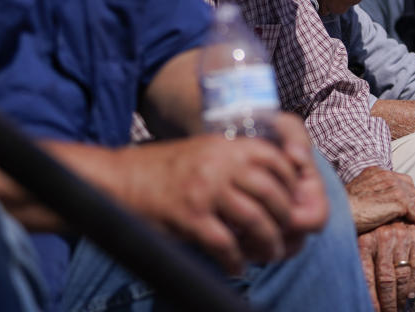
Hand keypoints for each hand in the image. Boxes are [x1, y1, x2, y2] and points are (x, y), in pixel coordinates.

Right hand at [119, 114, 325, 273]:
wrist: (123, 178)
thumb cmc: (165, 167)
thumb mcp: (206, 149)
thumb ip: (235, 159)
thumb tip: (271, 181)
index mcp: (227, 146)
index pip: (275, 159)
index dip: (291, 182)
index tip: (292, 200)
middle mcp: (219, 165)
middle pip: (271, 192)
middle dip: (285, 217)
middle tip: (286, 233)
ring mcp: (205, 191)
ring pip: (254, 219)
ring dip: (268, 242)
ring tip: (270, 253)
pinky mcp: (189, 217)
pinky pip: (224, 244)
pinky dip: (236, 260)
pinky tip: (237, 267)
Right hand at [346, 167, 414, 238]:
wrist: (339, 212)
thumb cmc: (344, 209)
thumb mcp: (357, 194)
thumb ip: (371, 194)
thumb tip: (380, 205)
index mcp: (377, 172)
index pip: (402, 182)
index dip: (408, 197)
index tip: (409, 211)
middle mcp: (388, 176)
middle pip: (413, 190)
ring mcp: (395, 187)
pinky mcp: (399, 201)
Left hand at [358, 221, 414, 311]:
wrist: (372, 204)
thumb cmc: (362, 227)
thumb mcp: (353, 242)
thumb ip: (358, 262)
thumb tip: (358, 292)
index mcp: (363, 241)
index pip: (367, 278)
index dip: (372, 299)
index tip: (375, 310)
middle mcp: (381, 237)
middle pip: (386, 280)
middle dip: (388, 302)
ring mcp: (399, 235)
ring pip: (402, 275)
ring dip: (401, 297)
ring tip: (399, 308)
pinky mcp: (412, 235)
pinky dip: (414, 283)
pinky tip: (410, 295)